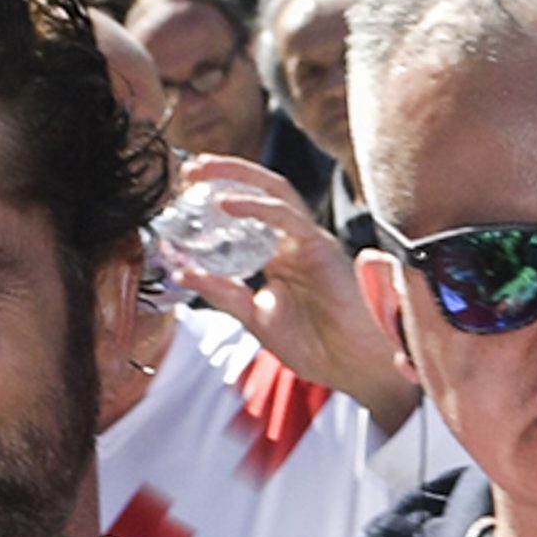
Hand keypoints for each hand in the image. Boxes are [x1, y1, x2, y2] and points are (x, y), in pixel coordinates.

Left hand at [162, 154, 416, 426]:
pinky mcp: (321, 246)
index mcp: (279, 257)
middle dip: (223, 172)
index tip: (181, 194)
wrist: (356, 368)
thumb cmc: (318, 348)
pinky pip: (286, 217)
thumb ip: (224, 294)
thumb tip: (183, 272)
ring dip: (235, 175)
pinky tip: (226, 203)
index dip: (215, 198)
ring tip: (198, 171)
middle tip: (187, 168)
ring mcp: (309, 240)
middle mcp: (294, 242)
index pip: (246, 215)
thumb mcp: (257, 319)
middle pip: (259, 190)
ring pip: (274, 191)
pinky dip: (255, 207)